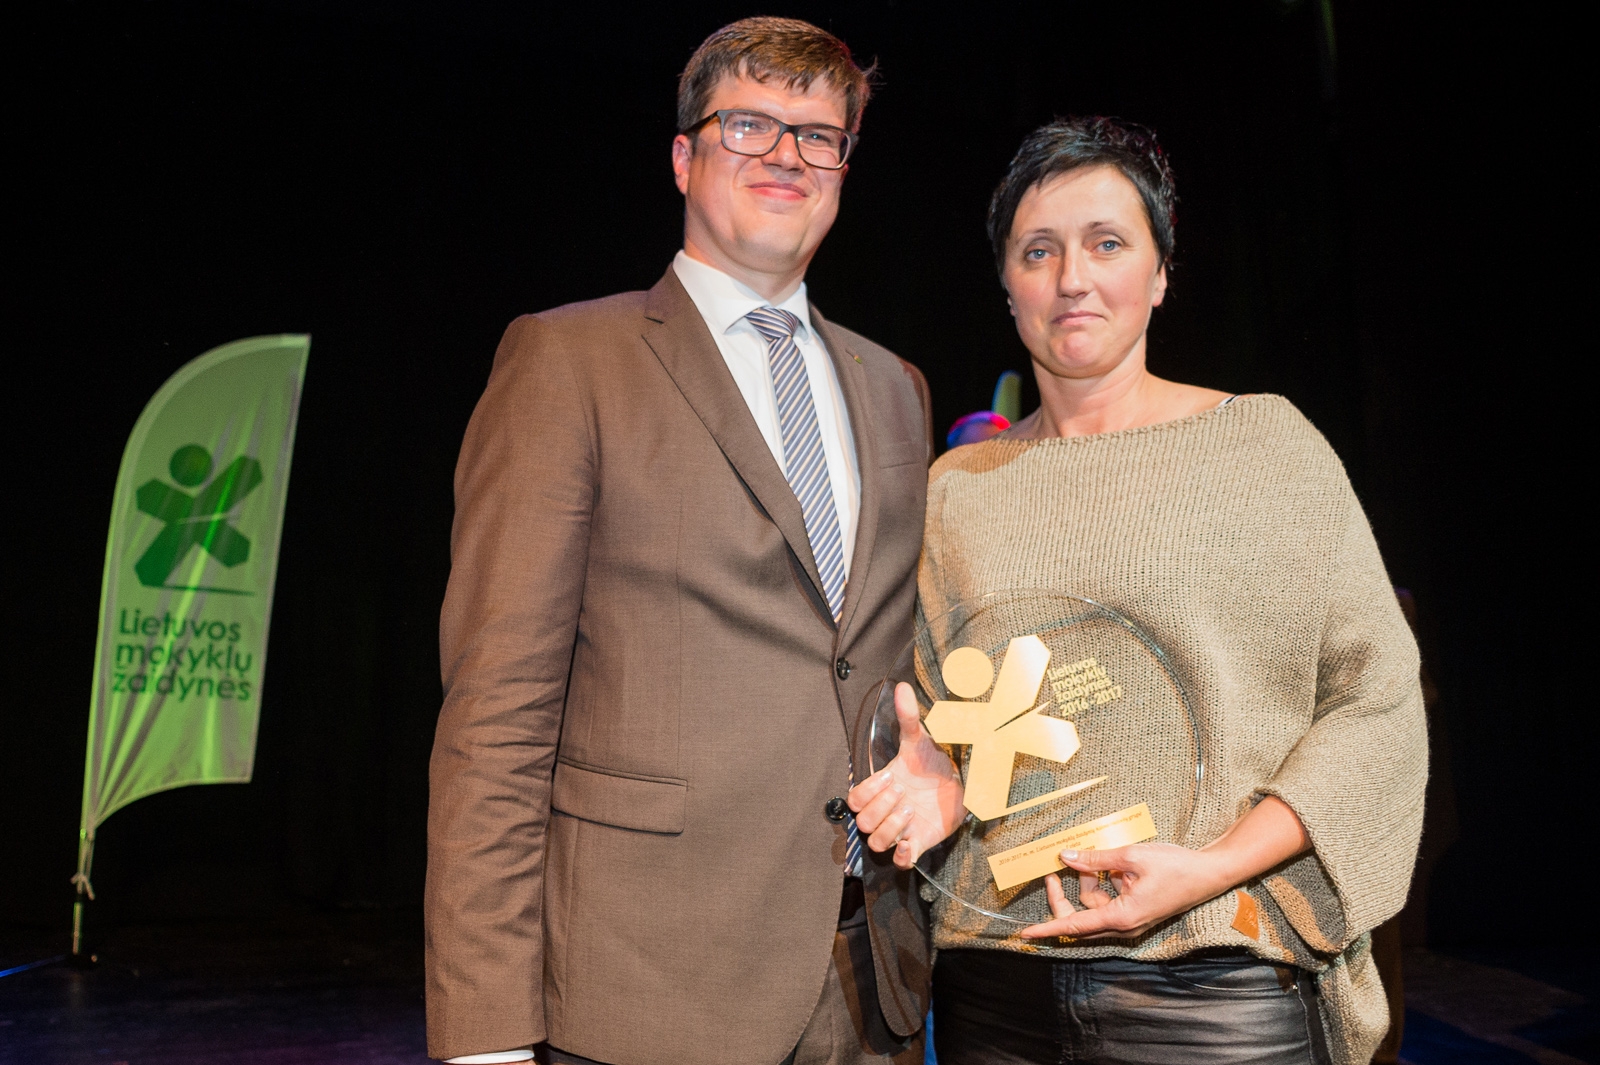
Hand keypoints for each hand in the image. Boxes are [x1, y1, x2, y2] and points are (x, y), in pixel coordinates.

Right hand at [847, 682, 965, 868]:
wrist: (960, 785)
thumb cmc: (933, 764)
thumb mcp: (921, 741)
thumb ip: (908, 717)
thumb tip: (901, 687)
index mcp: (882, 788)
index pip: (854, 799)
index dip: (868, 791)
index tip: (891, 777)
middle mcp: (887, 811)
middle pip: (862, 821)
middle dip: (882, 807)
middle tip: (904, 793)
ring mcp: (900, 830)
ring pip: (876, 842)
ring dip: (891, 828)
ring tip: (912, 811)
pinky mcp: (917, 845)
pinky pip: (899, 861)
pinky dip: (903, 854)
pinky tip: (914, 840)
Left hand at [1018, 844, 1230, 940]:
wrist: (1209, 873)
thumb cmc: (1176, 867)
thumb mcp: (1131, 857)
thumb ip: (1096, 859)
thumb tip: (1066, 858)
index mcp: (1122, 917)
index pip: (1075, 925)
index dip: (1049, 928)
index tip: (1026, 933)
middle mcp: (1124, 924)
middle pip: (1081, 918)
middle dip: (1064, 896)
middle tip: (1052, 873)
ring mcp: (1130, 919)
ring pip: (1095, 906)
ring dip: (1089, 883)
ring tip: (1093, 858)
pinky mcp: (1136, 911)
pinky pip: (1109, 900)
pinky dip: (1105, 882)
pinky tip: (1110, 864)